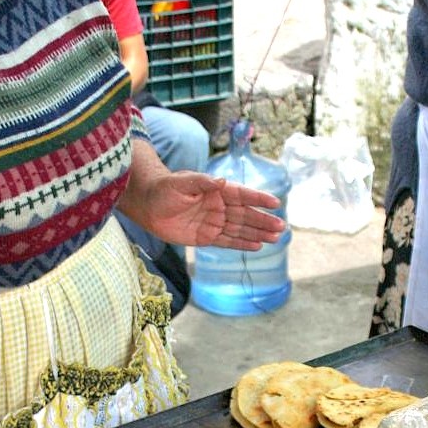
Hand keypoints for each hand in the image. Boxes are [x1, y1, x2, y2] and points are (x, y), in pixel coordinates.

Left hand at [135, 172, 284, 248]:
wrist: (147, 205)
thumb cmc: (164, 189)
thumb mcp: (181, 182)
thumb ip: (201, 182)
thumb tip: (221, 181)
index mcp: (217, 190)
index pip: (242, 194)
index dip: (258, 199)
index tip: (275, 203)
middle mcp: (219, 206)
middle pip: (245, 215)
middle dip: (263, 221)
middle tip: (280, 227)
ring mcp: (214, 222)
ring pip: (240, 230)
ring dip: (257, 234)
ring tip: (275, 238)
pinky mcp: (206, 237)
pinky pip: (227, 242)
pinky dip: (242, 244)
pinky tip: (257, 246)